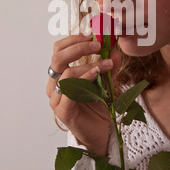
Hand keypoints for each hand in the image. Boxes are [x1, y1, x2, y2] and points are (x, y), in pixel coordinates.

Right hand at [47, 33, 121, 156]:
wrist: (102, 135)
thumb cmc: (99, 108)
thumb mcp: (106, 81)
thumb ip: (108, 66)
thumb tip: (114, 49)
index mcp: (60, 75)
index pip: (59, 50)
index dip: (73, 40)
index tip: (92, 35)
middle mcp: (55, 85)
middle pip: (57, 58)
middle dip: (78, 47)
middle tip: (97, 45)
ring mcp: (56, 99)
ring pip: (66, 73)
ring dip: (88, 64)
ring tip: (107, 64)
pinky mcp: (63, 112)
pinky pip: (71, 91)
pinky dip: (85, 78)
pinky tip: (97, 74)